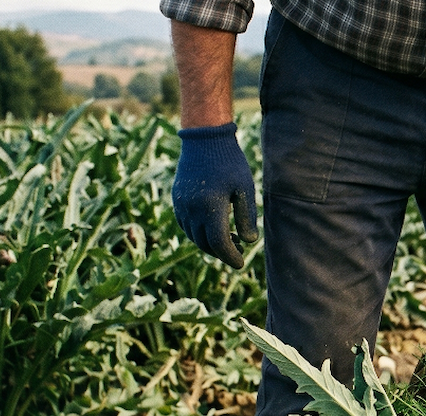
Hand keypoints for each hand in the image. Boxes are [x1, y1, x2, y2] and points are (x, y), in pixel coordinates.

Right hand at [172, 122, 258, 268]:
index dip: (230, 257)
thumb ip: (246, 216)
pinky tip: (213, 228)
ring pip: (194, 236)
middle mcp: (192, 209)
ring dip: (210, 244)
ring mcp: (181, 205)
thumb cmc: (229, 163)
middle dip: (222, 252)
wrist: (204, 140)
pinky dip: (199, 233)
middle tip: (237, 251)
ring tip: (229, 239)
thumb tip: (248, 241)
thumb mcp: (245, 188)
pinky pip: (186, 225)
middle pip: (205, 244)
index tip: (241, 263)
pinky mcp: (177, 199)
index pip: (219, 243)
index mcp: (210, 207)